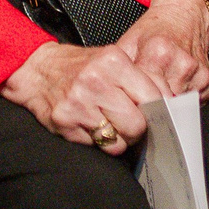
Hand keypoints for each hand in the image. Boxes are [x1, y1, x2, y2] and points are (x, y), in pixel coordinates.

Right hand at [0, 40, 168, 152]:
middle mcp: (96, 81)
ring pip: (118, 142)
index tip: (152, 115)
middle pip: (137, 125)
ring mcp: (78, 102)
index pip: (153, 99)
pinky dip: (95, 141)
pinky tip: (87, 124)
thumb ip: (141, 80)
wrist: (37, 70)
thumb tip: (171, 107)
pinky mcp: (64, 122)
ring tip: (105, 123)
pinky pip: (95, 146)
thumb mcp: (113, 61)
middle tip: (125, 121)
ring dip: (116, 138)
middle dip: (135, 129)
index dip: (156, 112)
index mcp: (114, 61)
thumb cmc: (81, 68)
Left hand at [115, 0, 208, 101]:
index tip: (131, 104)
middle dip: (152, 106)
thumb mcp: (128, 44)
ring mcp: (198, 74)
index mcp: (157, 53)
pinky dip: (182, 99)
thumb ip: (120, 71)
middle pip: (162, 105)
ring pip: (177, 107)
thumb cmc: (152, 32)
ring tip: (161, 86)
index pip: (145, 95)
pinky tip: (176, 83)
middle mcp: (181, 64)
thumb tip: (114, 98)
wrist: (183, 15)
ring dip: (167, 103)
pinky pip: (193, 104)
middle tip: (144, 98)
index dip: (136, 103)